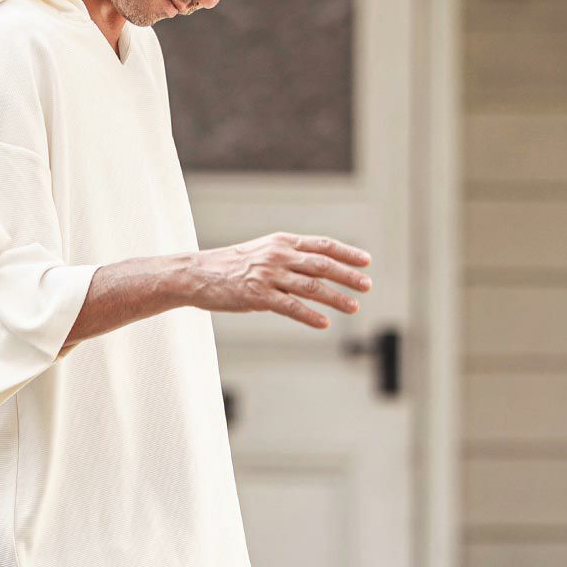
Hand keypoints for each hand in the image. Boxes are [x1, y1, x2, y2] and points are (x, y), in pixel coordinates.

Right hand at [188, 232, 371, 330]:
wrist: (198, 274)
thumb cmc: (232, 265)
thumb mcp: (264, 252)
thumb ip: (289, 258)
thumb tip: (318, 269)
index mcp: (282, 242)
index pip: (322, 245)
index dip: (346, 253)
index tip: (366, 261)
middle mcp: (278, 256)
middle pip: (322, 264)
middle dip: (347, 275)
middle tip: (367, 285)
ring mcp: (268, 276)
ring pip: (310, 286)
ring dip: (335, 297)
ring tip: (354, 307)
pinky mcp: (257, 296)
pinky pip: (289, 307)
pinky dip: (309, 315)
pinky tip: (324, 323)